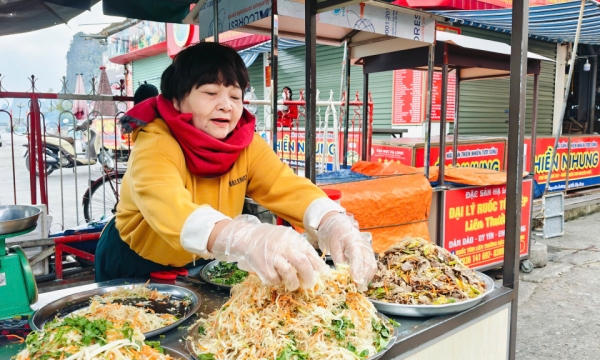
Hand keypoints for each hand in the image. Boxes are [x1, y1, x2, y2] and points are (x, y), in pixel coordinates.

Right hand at [211, 215, 327, 289]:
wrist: (248, 237)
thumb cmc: (271, 239)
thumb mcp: (288, 237)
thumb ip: (301, 249)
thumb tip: (318, 267)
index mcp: (293, 240)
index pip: (311, 255)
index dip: (319, 268)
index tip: (323, 276)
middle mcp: (284, 248)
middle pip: (303, 264)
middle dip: (309, 278)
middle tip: (309, 284)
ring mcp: (273, 258)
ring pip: (289, 275)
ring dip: (293, 283)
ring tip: (293, 284)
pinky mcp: (262, 267)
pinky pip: (274, 280)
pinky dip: (278, 282)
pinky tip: (277, 278)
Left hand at [316, 213, 376, 290]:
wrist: (340, 225)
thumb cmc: (335, 235)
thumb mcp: (333, 245)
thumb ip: (338, 259)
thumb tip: (342, 274)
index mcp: (353, 242)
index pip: (357, 258)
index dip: (357, 271)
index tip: (356, 281)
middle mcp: (364, 246)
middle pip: (369, 265)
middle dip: (364, 278)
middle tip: (357, 289)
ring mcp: (369, 250)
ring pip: (372, 267)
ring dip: (367, 278)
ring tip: (358, 287)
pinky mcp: (369, 254)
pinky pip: (371, 266)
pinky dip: (367, 275)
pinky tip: (360, 281)